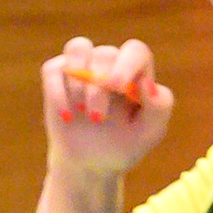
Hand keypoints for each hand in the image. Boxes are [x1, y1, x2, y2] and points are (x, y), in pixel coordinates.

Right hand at [42, 37, 174, 175]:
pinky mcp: (57, 77)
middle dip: (99, 88)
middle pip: (105, 54)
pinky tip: (66, 116)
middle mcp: (110, 65)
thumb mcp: (149, 133)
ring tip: (82, 111)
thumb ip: (159, 108)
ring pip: (78, 48)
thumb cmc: (124, 144)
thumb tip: (147, 83)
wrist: (90, 164)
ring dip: (78, 81)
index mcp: (137, 73)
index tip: (119, 87)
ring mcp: (82, 67)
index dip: (127, 63)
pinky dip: (56, 92)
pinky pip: (53, 69)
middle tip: (97, 119)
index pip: (135, 51)